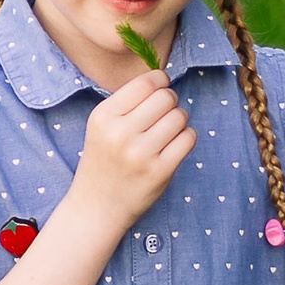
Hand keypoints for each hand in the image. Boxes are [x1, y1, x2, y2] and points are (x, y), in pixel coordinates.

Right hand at [70, 67, 195, 239]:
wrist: (96, 207)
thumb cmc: (104, 161)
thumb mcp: (102, 127)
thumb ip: (128, 102)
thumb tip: (163, 77)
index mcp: (103, 116)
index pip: (145, 83)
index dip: (160, 82)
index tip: (161, 90)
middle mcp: (120, 133)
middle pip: (166, 97)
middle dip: (170, 101)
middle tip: (164, 114)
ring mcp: (140, 154)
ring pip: (179, 116)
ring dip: (179, 120)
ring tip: (168, 131)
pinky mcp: (159, 172)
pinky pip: (188, 139)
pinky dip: (186, 138)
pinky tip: (174, 145)